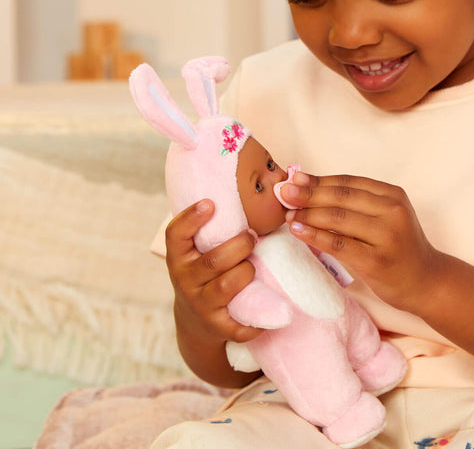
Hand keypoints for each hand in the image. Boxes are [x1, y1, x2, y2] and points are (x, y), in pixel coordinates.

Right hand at [165, 200, 263, 346]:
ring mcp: (201, 304)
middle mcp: (185, 280)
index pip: (176, 235)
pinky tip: (265, 305)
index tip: (211, 203)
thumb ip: (212, 224)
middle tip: (251, 237)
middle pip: (214, 260)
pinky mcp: (217, 326)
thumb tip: (249, 179)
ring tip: (252, 266)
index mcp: (178, 256)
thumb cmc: (204, 268)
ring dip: (248, 271)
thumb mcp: (198, 248)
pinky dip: (256, 317)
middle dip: (240, 245)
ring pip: (229, 285)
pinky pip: (240, 323)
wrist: (194, 319)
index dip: (191, 219)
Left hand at [280, 173, 443, 312]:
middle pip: (342, 197)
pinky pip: (339, 245)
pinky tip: (298, 231)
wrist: (427, 281)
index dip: (319, 180)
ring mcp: (386, 235)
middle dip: (309, 193)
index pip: (349, 182)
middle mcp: (392, 210)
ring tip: (287, 213)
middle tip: (283, 192)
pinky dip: (315, 236)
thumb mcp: (386, 218)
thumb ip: (357, 204)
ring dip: (308, 214)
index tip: (295, 178)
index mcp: (393, 194)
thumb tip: (310, 187)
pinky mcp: (377, 260)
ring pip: (338, 218)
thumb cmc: (399, 247)